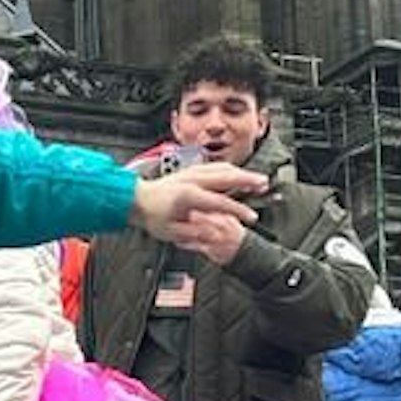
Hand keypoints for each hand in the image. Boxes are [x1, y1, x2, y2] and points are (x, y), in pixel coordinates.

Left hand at [130, 164, 266, 254]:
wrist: (136, 199)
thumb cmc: (151, 215)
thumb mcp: (172, 232)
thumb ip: (194, 233)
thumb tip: (214, 234)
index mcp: (188, 196)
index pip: (220, 203)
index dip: (238, 211)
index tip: (250, 217)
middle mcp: (192, 180)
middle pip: (227, 177)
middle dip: (248, 181)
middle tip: (264, 184)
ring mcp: (191, 172)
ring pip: (222, 169)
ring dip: (241, 173)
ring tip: (256, 180)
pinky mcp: (191, 170)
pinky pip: (215, 166)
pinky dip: (230, 169)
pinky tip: (237, 174)